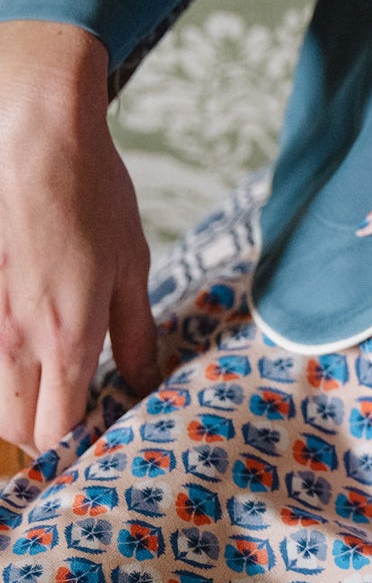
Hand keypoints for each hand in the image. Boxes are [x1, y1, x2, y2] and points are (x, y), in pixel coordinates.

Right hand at [0, 18, 156, 453]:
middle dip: (36, 435)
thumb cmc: (91, 199)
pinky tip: (21, 352)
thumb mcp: (132, 268)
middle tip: (64, 421)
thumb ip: (136, 335)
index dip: (73, 445)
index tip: (90, 439)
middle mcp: (14, 339)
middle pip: (12, 426)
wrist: (34, 137)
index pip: (57, 430)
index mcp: (68, 339)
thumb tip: (147, 383)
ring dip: (11, 403)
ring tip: (44, 390)